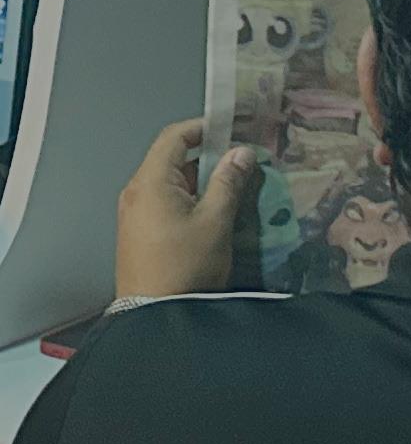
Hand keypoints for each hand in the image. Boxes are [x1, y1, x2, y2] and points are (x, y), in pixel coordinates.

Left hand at [116, 120, 257, 298]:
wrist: (154, 315)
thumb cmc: (186, 266)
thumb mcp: (216, 222)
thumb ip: (229, 183)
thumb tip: (241, 153)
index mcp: (151, 181)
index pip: (174, 137)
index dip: (203, 128)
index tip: (232, 130)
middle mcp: (136, 192)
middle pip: (173, 160)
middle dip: (209, 159)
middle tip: (242, 166)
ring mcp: (135, 213)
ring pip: (172, 184)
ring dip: (202, 183)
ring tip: (234, 194)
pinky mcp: (139, 233)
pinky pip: (166, 204)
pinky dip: (190, 201)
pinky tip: (213, 217)